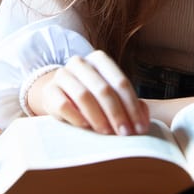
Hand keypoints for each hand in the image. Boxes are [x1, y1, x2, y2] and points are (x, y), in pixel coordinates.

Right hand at [27, 50, 149, 135]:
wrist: (58, 93)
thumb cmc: (91, 95)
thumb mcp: (110, 94)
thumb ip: (129, 103)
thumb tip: (144, 118)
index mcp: (100, 59)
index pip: (120, 82)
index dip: (132, 106)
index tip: (140, 128)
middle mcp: (81, 63)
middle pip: (103, 89)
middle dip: (118, 114)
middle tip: (126, 134)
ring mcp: (63, 75)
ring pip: (83, 95)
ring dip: (98, 117)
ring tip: (108, 133)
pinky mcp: (49, 91)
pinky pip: (63, 104)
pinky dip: (77, 117)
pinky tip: (86, 128)